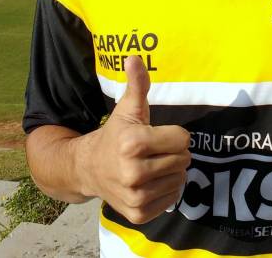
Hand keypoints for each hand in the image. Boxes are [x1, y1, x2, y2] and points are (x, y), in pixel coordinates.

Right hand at [76, 55, 190, 223]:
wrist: (89, 169)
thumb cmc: (115, 135)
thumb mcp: (127, 109)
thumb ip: (137, 84)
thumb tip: (134, 57)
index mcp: (133, 143)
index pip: (182, 139)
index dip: (173, 134)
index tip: (156, 135)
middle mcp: (133, 172)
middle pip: (183, 160)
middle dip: (173, 153)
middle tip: (154, 151)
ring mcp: (136, 196)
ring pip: (180, 180)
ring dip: (171, 171)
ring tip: (152, 166)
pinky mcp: (139, 214)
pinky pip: (172, 199)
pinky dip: (166, 190)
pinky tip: (149, 182)